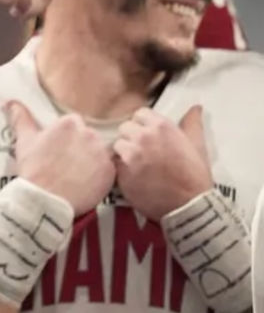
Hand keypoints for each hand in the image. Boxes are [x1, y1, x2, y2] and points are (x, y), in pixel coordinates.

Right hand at [5, 101, 113, 214]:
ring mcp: (101, 152)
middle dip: (79, 148)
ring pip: (97, 153)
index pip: (73, 124)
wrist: (45, 199)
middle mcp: (89, 133)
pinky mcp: (110, 171)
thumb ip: (20, 118)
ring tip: (74, 175)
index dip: (65, 138)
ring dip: (90, 161)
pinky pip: (107, 170)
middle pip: (87, 137)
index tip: (57, 151)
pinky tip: (84, 183)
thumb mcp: (24, 141)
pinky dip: (98, 176)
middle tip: (65, 164)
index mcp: (69, 123)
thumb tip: (9, 102)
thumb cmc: (33, 169)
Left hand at [113, 106, 212, 220]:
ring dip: (124, 152)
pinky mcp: (121, 172)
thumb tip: (195, 107)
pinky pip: (114, 164)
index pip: (139, 114)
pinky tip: (134, 175)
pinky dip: (121, 168)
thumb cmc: (195, 175)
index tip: (148, 134)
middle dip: (132, 137)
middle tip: (143, 151)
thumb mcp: (197, 145)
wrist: (189, 205)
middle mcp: (142, 137)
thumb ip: (192, 123)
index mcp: (161, 126)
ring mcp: (130, 155)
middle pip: (125, 128)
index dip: (143, 124)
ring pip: (117, 145)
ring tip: (137, 164)